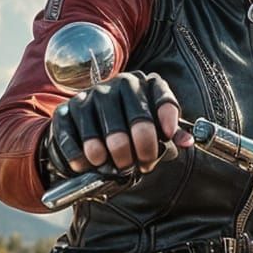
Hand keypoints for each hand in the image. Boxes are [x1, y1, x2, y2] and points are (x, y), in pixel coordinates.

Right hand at [43, 71, 189, 179]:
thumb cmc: (125, 127)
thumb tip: (188, 141)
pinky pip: (75, 143)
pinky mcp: (64, 113)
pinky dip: (84, 161)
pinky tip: (90, 165)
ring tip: (114, 167)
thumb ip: (170, 133)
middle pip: (138, 122)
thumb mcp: (152, 127)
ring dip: (113, 160)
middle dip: (143, 151)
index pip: (162, 98)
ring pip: (107, 137)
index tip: (168, 137)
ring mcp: (90, 97)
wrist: (81, 124)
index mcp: (143, 85)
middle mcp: (117, 85)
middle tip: (141, 166)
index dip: (168, 119)